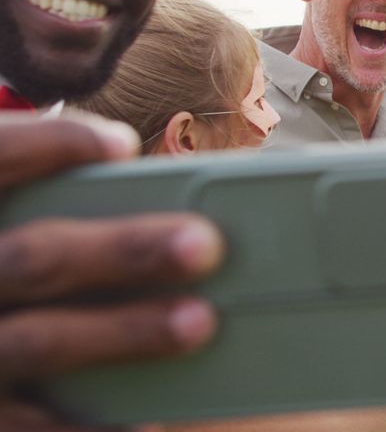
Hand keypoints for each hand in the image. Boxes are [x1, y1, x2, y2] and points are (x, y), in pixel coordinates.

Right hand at [0, 115, 222, 430]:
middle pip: (33, 261)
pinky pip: (39, 425)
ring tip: (201, 321)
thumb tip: (176, 201)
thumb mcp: (17, 226)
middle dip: (120, 251)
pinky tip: (163, 414)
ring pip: (38, 342)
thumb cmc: (21, 266)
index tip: (122, 144)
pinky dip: (100, 423)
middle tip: (204, 245)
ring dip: (124, 332)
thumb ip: (64, 205)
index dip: (46, 147)